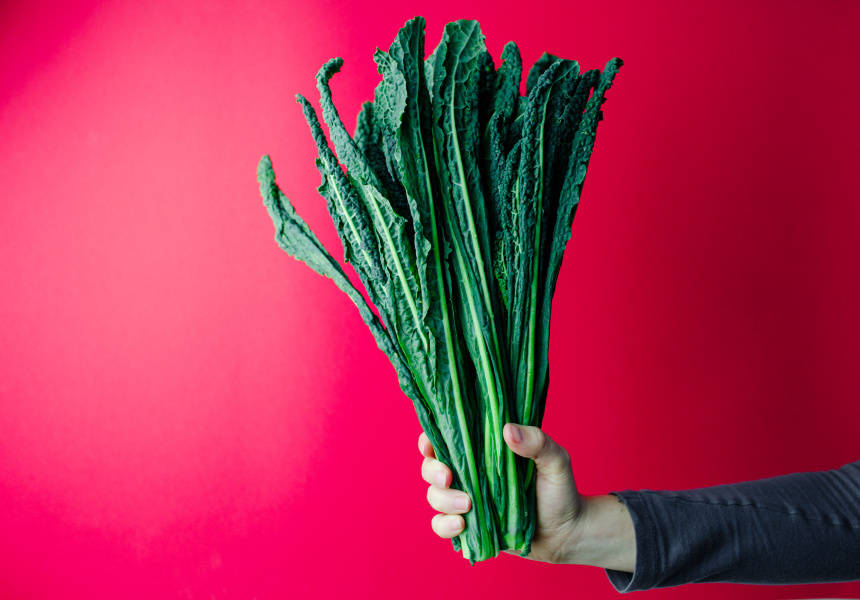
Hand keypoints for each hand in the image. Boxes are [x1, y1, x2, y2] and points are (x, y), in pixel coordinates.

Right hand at [418, 423, 634, 569]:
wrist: (568, 534)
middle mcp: (470, 473)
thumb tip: (508, 430)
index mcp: (484, 451)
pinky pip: (441, 526)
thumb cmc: (561, 491)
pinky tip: (461, 525)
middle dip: (433, 471)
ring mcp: (467, 500)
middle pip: (431, 467)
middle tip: (449, 477)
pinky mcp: (469, 527)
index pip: (447, 438)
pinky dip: (444, 526)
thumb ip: (537, 442)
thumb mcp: (556, 461)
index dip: (430, 439)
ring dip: (443, 500)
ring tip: (467, 505)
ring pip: (434, 496)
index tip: (431, 444)